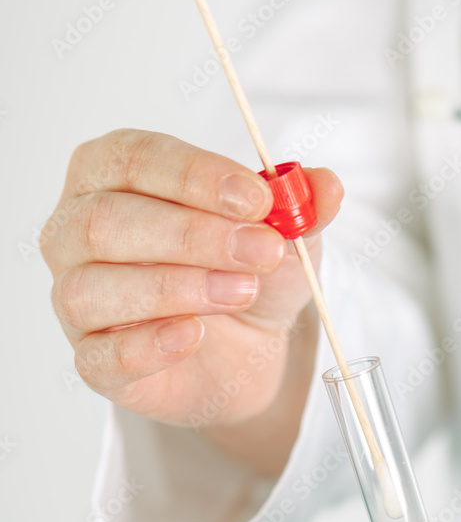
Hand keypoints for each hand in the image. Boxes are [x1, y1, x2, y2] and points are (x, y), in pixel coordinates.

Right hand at [41, 129, 342, 434]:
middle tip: (261, 251)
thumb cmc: (242, 272)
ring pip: (91, 289)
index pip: (133, 159)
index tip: (258, 199)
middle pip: (106, 222)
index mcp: (112, 176)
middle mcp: (76, 233)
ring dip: (175, 288)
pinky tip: (193, 335)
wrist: (246, 350)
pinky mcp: (94, 362)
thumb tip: (325, 185)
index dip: (194, 176)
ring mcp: (75, 301)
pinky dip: (149, 345)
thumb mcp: (283, 234)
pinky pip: (101, 356)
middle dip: (192, 235)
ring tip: (241, 292)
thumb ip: (301, 206)